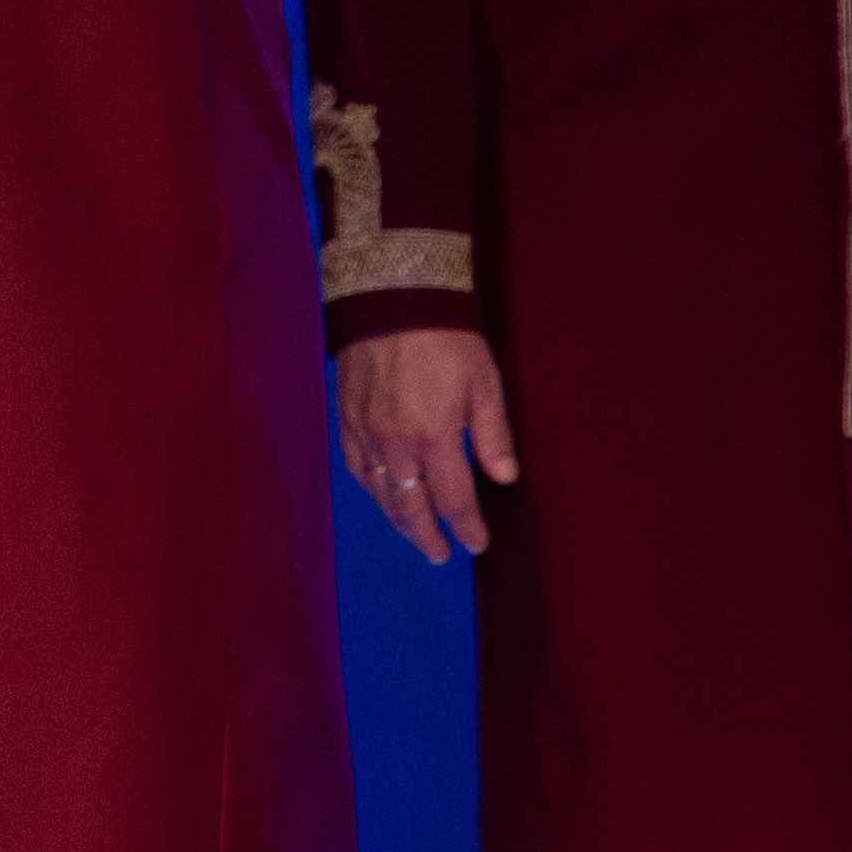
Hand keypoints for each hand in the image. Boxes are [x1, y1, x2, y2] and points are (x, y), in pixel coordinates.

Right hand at [335, 330, 516, 563]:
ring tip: (413, 533)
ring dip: (398, 519)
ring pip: (381, 492)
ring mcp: (366, 432)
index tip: (478, 543)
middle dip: (429, 536)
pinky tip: (380, 493)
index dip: (467, 527)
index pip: (454, 500)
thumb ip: (493, 436)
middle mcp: (396, 444)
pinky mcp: (346, 416)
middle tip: (441, 553)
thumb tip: (505, 478)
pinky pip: (356, 465)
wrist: (392, 297)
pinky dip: (370, 488)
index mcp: (434, 437)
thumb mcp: (484, 383)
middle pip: (411, 507)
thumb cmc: (446, 338)